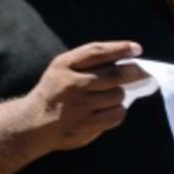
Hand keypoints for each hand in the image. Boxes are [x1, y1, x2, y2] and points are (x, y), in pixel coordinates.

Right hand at [20, 38, 148, 150]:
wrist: (32, 123)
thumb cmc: (55, 91)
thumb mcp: (61, 69)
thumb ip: (88, 62)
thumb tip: (129, 58)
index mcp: (63, 66)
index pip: (96, 52)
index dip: (119, 49)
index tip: (136, 49)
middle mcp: (70, 84)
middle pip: (114, 74)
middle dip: (133, 72)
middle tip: (141, 73)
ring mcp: (79, 106)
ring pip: (118, 95)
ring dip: (119, 95)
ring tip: (108, 97)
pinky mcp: (86, 124)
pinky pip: (117, 114)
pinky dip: (117, 111)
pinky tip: (107, 110)